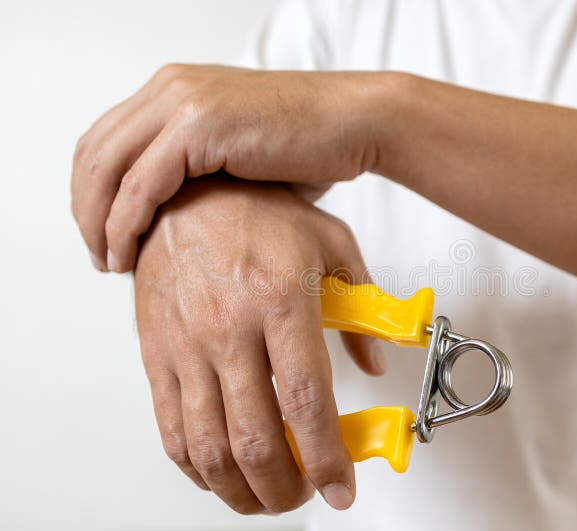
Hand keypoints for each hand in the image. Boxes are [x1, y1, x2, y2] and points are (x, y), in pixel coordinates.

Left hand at [72, 64, 385, 272]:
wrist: (355, 124)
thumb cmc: (310, 147)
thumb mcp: (238, 157)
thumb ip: (198, 177)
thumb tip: (173, 221)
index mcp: (175, 91)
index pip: (105, 142)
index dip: (92, 194)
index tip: (103, 237)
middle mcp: (170, 88)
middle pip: (93, 153)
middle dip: (87, 212)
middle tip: (100, 256)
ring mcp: (181, 101)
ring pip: (106, 168)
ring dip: (99, 222)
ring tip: (110, 262)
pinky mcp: (198, 125)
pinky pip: (140, 183)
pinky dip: (125, 223)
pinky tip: (130, 252)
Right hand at [134, 176, 384, 513]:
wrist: (187, 192)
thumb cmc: (260, 213)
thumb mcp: (331, 244)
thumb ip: (363, 305)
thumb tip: (376, 362)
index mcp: (281, 300)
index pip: (307, 402)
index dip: (327, 458)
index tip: (341, 486)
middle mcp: (229, 328)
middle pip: (257, 439)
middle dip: (287, 487)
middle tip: (306, 494)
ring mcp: (187, 346)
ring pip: (210, 448)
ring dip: (242, 490)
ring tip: (268, 497)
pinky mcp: (156, 355)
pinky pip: (170, 429)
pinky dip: (197, 468)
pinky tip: (220, 474)